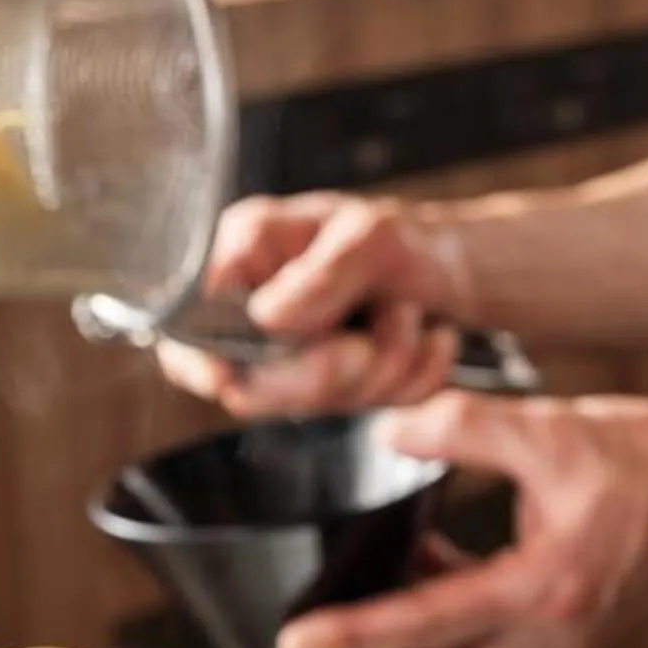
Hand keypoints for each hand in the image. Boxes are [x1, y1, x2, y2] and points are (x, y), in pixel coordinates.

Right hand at [156, 193, 470, 417]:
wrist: (459, 266)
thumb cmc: (398, 236)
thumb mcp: (368, 235)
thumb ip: (321, 274)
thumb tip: (268, 317)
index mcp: (244, 259)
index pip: (188, 327)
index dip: (200, 361)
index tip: (228, 378)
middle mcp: (260, 316)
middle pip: (252, 387)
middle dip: (325, 371)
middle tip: (369, 343)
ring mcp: (299, 363)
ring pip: (320, 404)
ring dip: (386, 364)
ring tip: (408, 313)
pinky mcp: (342, 394)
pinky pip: (374, 412)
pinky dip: (415, 380)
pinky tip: (431, 340)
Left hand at [277, 391, 647, 647]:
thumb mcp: (556, 425)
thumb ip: (465, 424)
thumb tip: (386, 431)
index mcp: (548, 585)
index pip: (430, 627)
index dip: (354, 637)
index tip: (295, 639)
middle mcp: (552, 637)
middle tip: (317, 645)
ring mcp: (558, 647)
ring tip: (362, 610)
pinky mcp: (561, 640)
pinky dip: (438, 640)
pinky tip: (422, 567)